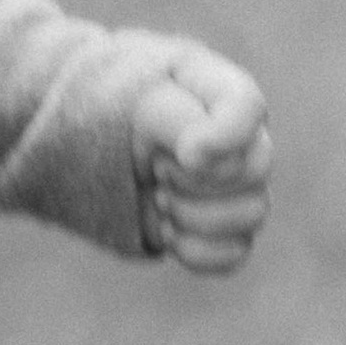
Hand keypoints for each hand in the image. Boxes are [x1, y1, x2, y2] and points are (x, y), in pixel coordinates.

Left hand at [133, 44, 270, 273]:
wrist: (88, 148)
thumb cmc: (111, 113)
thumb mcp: (134, 105)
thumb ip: (177, 121)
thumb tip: (201, 155)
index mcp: (220, 92)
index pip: (247, 106)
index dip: (221, 137)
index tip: (183, 152)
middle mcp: (241, 138)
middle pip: (257, 167)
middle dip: (193, 177)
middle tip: (156, 169)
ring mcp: (237, 186)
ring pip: (252, 214)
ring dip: (193, 214)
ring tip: (159, 197)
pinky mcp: (221, 229)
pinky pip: (235, 252)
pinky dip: (197, 250)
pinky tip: (167, 232)